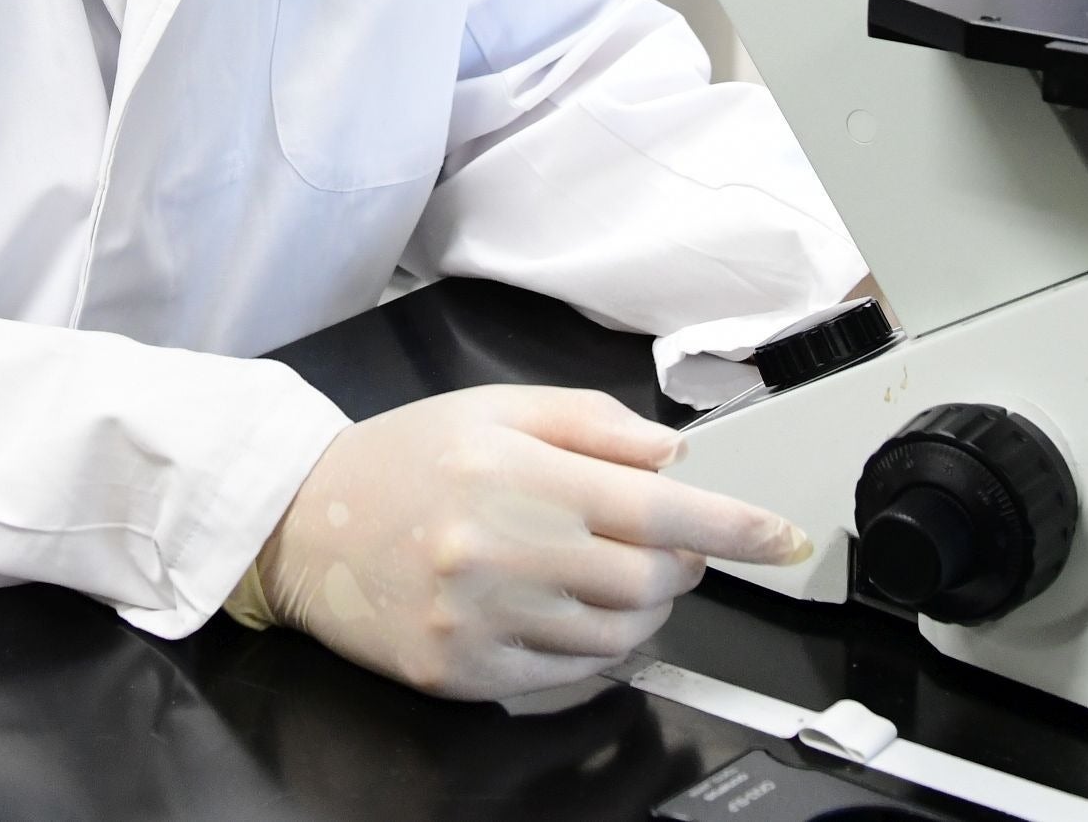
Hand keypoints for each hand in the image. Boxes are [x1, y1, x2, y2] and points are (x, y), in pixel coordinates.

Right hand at [255, 384, 810, 701]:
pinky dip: (595, 650)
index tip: (782, 537)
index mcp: (518, 476)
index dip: (735, 528)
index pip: (659, 511)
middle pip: (648, 582)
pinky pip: (568, 679)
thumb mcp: (498, 408)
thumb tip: (672, 458)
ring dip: (641, 607)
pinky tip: (570, 611)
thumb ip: (592, 424)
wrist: (306, 522)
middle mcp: (502, 553)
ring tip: (611, 571)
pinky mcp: (463, 675)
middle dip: (679, 564)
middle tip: (664, 541)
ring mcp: (482, 623)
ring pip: (617, 635)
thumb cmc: (406, 458)